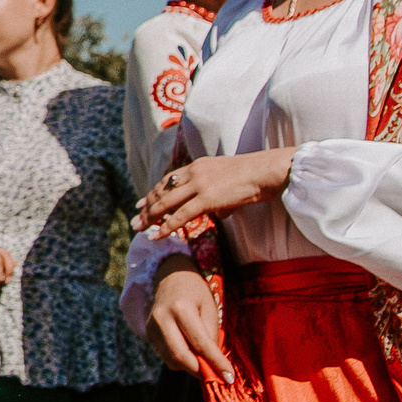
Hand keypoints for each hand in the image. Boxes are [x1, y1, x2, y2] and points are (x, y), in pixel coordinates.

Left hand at [138, 148, 293, 237]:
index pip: (168, 181)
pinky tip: (158, 235)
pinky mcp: (207, 199)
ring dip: (150, 218)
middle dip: (147, 207)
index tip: (142, 203)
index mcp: (197, 166)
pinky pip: (181, 215)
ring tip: (139, 228)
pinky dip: (167, 227)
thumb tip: (219, 212)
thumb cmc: (254, 177)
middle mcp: (193, 173)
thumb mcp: (228, 182)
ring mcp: (199, 185)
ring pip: (167, 204)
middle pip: (163, 191)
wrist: (266, 171)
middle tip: (135, 218)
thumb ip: (219, 197)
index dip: (153, 193)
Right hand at [145, 258, 234, 383]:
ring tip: (204, 358)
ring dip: (191, 366)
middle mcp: (161, 319)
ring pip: (172, 360)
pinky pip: (166, 356)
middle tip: (217, 375)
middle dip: (200, 371)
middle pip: (180, 357)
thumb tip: (213, 365)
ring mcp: (151, 327)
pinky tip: (190, 349)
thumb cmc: (196, 292)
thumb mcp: (210, 309)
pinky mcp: (148, 334)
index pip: (200, 344)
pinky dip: (181, 359)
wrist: (170, 276)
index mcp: (180, 309)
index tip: (229, 378)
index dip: (216, 363)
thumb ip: (211, 336)